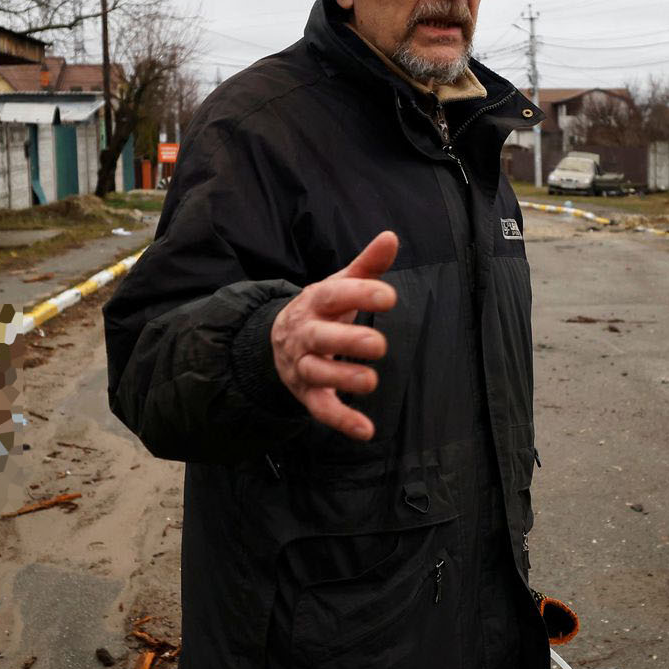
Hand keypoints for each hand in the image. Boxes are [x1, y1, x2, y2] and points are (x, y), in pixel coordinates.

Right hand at [271, 231, 398, 440]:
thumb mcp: (340, 284)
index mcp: (316, 302)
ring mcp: (303, 366)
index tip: (389, 297)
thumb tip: (391, 237)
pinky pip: (322, 409)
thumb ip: (367, 265)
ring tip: (371, 381)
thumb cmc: (321, 310)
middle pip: (321, 338)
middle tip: (378, 344)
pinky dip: (342, 421)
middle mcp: (305, 334)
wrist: (278, 339)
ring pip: (318, 374)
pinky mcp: (308, 393)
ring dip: (343, 379)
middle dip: (348, 342)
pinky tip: (366, 431)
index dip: (360, 295)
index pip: (335, 295)